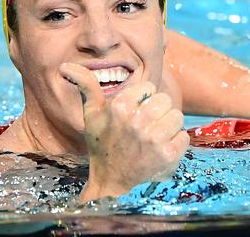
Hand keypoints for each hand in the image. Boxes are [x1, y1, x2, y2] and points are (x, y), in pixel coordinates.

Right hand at [59, 63, 188, 201]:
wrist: (111, 183)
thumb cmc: (102, 145)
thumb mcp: (92, 114)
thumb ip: (86, 86)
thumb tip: (65, 66)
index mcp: (119, 107)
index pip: (149, 87)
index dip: (143, 99)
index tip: (134, 112)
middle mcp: (137, 122)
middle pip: (165, 100)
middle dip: (158, 111)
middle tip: (146, 126)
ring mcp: (154, 139)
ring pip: (177, 116)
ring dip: (168, 127)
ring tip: (153, 137)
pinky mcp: (168, 155)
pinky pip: (184, 136)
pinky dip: (176, 143)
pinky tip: (160, 150)